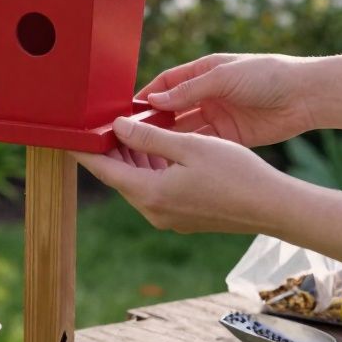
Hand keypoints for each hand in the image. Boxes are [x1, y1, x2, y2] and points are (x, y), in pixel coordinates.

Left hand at [73, 117, 297, 233]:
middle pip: (119, 177)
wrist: (272, 207)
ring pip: (138, 183)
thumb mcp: (189, 146)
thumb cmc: (235, 173)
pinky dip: (150, 169)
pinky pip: (155, 190)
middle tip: (100, 123)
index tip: (69, 135)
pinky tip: (157, 149)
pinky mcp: (183, 218)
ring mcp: (168, 218)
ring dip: (132, 158)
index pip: (104, 170)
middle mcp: (153, 211)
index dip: (85, 151)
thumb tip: (117, 127)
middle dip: (110, 150)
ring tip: (128, 130)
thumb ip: (148, 138)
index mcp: (150, 194)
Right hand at [139, 54, 315, 146]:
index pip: (166, 84)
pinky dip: (188, 152)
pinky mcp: (231, 137)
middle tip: (130, 137)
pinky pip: (204, 145)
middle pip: (172, 110)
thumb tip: (155, 101)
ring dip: (168, 139)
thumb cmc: (268, 75)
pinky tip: (172, 161)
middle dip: (152, 122)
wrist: (307, 95)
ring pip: (185, 130)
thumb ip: (190, 90)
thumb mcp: (225, 78)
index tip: (126, 112)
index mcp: (204, 73)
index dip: (147, 97)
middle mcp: (207, 95)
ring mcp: (219, 117)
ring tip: (145, 152)